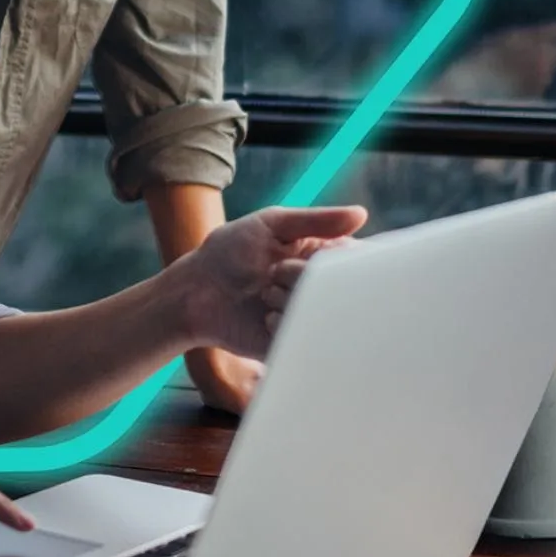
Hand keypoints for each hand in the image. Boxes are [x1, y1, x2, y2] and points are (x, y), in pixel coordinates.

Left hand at [177, 205, 367, 359]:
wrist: (194, 293)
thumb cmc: (229, 251)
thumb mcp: (270, 224)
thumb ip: (315, 220)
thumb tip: (361, 214)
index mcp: (322, 256)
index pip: (359, 260)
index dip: (350, 262)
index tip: (325, 258)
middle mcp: (321, 288)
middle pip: (343, 287)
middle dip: (305, 276)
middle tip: (275, 271)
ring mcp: (308, 316)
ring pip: (326, 313)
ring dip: (290, 299)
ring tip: (263, 293)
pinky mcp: (294, 342)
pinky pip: (307, 337)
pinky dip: (283, 324)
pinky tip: (263, 318)